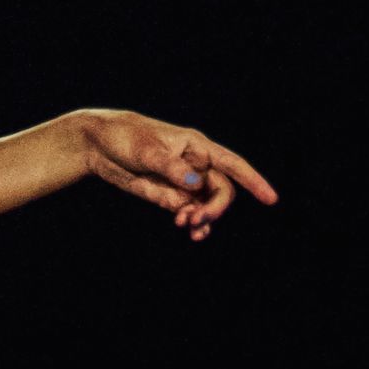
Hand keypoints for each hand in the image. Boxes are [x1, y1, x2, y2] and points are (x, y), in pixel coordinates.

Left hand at [78, 108, 277, 241]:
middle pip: (221, 191)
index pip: (232, 164)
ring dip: (203, 218)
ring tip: (188, 227)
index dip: (254, 180)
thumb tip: (196, 184)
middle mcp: (195, 165)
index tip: (271, 199)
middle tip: (196, 219)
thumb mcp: (147, 150)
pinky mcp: (168, 195)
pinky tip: (191, 231)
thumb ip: (172, 167)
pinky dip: (193, 222)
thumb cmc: (125, 137)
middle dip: (215, 207)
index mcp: (196, 146)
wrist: (98, 145)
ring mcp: (183, 182)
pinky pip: (190, 212)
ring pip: (206, 205)